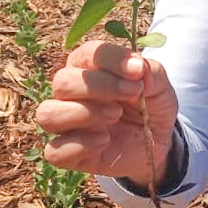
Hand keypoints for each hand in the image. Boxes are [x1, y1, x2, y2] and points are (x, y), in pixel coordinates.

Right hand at [34, 40, 178, 186]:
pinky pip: (54, 151)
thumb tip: (136, 68)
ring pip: (47, 114)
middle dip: (98, 86)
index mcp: (88, 68)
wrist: (159, 141)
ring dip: (82, 113)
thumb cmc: (151, 104)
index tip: (137, 70)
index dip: (110, 59)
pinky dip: (78, 145)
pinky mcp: (70, 153)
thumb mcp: (160, 85)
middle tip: (131, 93)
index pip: (86, 54)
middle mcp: (71, 93)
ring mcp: (68, 124)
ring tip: (114, 114)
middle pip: (62, 82)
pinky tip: (105, 140)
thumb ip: (149, 72)